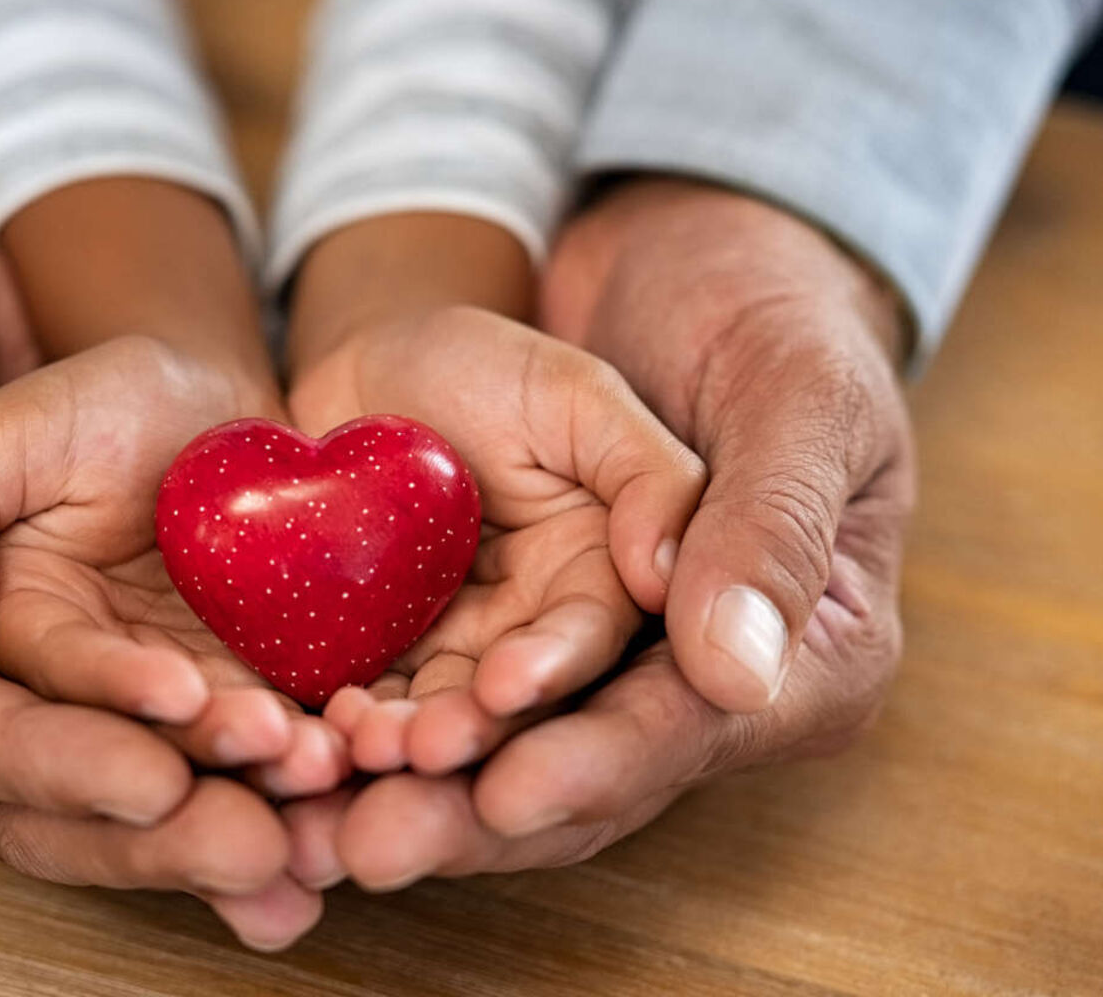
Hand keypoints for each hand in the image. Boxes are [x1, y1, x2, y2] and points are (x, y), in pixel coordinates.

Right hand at [0, 69, 305, 949]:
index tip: (157, 779)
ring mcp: (30, 674)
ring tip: (329, 812)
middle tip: (271, 843)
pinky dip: (262, 745)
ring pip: (136, 765)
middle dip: (167, 824)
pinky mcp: (109, 638)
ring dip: (231, 797)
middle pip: (55, 795)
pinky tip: (345, 772)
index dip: (61, 766)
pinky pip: (191, 710)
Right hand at [0, 336, 353, 795]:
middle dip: (177, 812)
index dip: (79, 735)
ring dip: (253, 800)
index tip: (171, 703)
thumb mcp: (15, 426)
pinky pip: (264, 767)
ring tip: (320, 774)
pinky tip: (353, 779)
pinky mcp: (236, 713)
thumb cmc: (101, 405)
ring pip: (193, 788)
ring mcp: (159, 719)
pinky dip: (304, 783)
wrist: (212, 411)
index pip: (19, 712)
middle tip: (255, 830)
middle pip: (103, 787)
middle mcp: (68, 706)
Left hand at [287, 307, 704, 775]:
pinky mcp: (379, 659)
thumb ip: (649, 477)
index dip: (553, 672)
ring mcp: (452, 654)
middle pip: (511, 706)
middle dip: (469, 735)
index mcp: (599, 581)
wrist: (366, 371)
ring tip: (361, 747)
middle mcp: (533, 634)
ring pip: (434, 716)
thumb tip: (673, 579)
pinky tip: (313, 731)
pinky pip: (364, 701)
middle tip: (420, 750)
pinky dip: (340, 725)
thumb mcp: (577, 397)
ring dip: (401, 746)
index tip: (505, 689)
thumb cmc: (483, 366)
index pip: (592, 642)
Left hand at [291, 177, 914, 890]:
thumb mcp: (787, 392)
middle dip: (472, 809)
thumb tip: (737, 670)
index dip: (591, 764)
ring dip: (405, 784)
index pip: (688, 727)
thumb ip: (764, 522)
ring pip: (495, 750)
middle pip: (579, 769)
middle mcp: (689, 682)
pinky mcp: (502, 630)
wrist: (653, 261)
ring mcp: (588, 662)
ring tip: (318, 805)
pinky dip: (367, 724)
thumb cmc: (757, 314)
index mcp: (805, 653)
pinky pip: (432, 692)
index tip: (503, 791)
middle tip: (377, 840)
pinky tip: (298, 746)